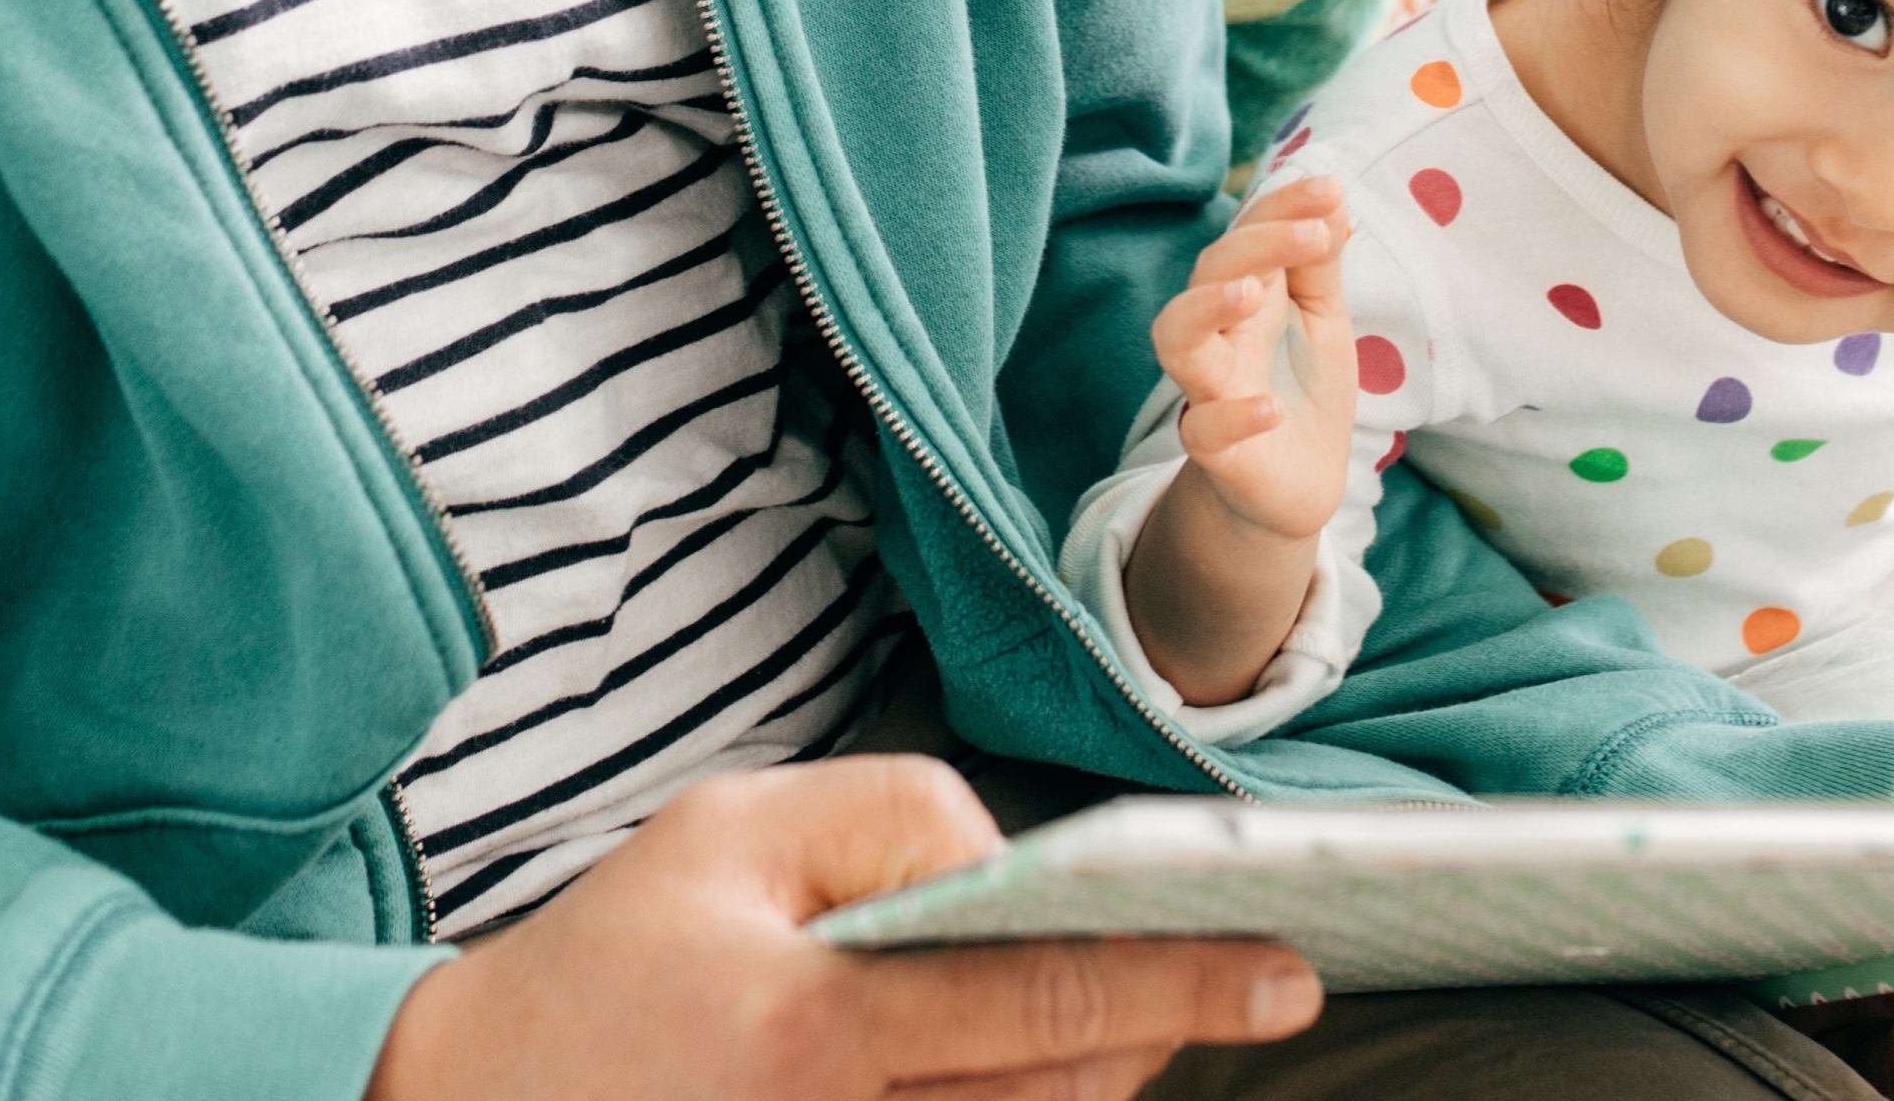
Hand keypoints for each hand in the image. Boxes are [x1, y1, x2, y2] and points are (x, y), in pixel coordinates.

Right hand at [365, 754, 1318, 1100]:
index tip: (1287, 967)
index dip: (1181, 984)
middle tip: (1251, 979)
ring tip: (1152, 1021)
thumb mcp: (724, 836)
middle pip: (1065, 1098)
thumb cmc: (606, 964)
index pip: (1044, 1002)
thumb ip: (883, 820)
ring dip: (1107, 1085)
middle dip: (1170, 1034)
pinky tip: (1064, 1077)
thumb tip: (1006, 860)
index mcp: (816, 1026)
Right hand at [1149, 178, 1354, 542]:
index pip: (1251, 233)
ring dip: (1206, 309)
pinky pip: (1203, 431)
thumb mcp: (1323, 319)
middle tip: (1312, 233)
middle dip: (1254, 244)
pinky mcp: (1217, 450)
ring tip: (1249, 294)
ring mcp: (1212, 388)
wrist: (1299, 484)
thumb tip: (1334, 198)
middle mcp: (1221, 333)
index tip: (1330, 187)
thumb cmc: (1303, 387)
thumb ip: (1320, 264)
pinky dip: (1233, 417)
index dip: (1282, 205)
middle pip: (1210, 272)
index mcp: (1250, 293)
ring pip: (1177, 340)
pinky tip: (1269, 409)